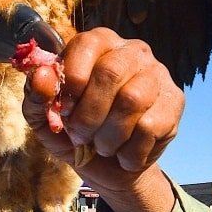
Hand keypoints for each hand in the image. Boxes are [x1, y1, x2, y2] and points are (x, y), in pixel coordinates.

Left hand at [23, 28, 184, 211]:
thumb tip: (42, 76)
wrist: (111, 169)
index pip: (85, 46)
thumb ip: (36, 96)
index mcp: (97, 43)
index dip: (71, 82)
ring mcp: (157, 73)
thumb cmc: (76, 133)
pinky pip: (151, 126)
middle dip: (89, 114)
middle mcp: (131, 50)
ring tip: (102, 147)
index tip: (65, 111)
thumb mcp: (45, 119)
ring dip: (109, 135)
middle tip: (80, 136)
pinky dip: (129, 150)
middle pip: (110, 72)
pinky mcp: (175, 101)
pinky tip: (123, 154)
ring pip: (132, 100)